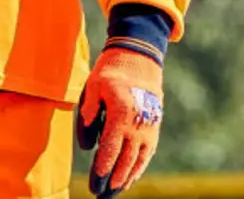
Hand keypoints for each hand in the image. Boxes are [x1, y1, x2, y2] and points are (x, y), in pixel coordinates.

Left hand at [75, 44, 164, 196]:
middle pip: (126, 159)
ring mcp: (149, 126)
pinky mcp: (154, 126)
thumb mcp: (93, 88)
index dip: (103, 167)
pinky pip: (147, 152)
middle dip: (113, 179)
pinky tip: (130, 178)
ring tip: (113, 192)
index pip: (111, 148)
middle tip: (100, 195)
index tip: (95, 183)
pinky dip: (139, 167)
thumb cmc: (111, 72)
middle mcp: (139, 122)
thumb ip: (89, 116)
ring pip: (139, 159)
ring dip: (126, 178)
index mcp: (122, 112)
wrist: (140, 58)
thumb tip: (88, 147)